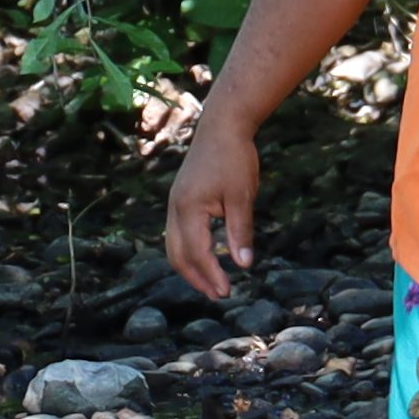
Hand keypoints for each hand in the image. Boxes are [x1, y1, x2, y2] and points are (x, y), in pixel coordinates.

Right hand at [165, 114, 262, 299]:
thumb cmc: (234, 157)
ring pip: (174, 246)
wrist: (223, 124)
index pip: (197, 253)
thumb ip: (240, 232)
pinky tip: (204, 256)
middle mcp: (175, 208)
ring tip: (210, 282)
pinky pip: (177, 233)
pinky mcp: (180, 198)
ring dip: (190, 267)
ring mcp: (175, 203)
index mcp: (189, 208)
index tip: (227, 292)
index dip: (211, 275)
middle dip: (197, 278)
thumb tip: (244, 264)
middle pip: (177, 255)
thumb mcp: (242, 196)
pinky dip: (188, 251)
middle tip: (219, 294)